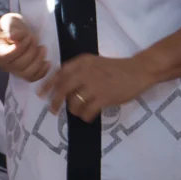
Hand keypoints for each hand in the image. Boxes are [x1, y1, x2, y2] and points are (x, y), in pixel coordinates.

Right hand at [0, 13, 49, 80]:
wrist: (6, 36)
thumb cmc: (8, 28)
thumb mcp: (8, 21)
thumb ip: (10, 27)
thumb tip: (14, 37)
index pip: (8, 55)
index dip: (21, 45)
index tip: (26, 35)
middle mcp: (3, 64)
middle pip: (20, 65)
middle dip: (32, 51)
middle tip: (35, 39)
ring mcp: (13, 70)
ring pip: (27, 73)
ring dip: (38, 61)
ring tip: (42, 48)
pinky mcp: (22, 72)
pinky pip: (32, 78)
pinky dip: (42, 72)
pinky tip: (47, 62)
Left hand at [39, 54, 153, 122]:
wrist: (138, 71)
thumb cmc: (117, 68)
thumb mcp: (94, 62)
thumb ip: (79, 69)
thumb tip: (61, 84)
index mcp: (82, 62)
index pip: (59, 73)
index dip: (48, 85)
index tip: (41, 94)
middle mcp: (85, 72)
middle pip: (62, 89)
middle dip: (55, 102)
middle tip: (53, 110)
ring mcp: (95, 85)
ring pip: (74, 102)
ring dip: (73, 110)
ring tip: (78, 112)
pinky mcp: (105, 97)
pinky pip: (88, 111)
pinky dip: (85, 116)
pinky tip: (88, 117)